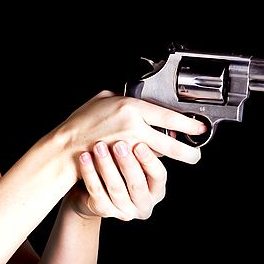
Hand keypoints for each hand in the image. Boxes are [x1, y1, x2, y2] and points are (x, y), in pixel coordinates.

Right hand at [57, 90, 206, 166]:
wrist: (65, 146)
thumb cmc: (81, 122)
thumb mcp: (103, 99)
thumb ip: (122, 98)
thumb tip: (139, 101)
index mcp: (130, 107)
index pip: (168, 116)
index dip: (188, 124)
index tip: (199, 127)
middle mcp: (132, 127)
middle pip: (170, 143)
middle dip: (187, 151)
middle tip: (196, 154)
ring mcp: (128, 148)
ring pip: (160, 156)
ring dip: (173, 159)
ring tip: (184, 159)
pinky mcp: (123, 165)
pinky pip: (143, 164)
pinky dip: (151, 163)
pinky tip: (155, 162)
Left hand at [68, 139, 167, 220]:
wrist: (92, 190)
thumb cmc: (119, 167)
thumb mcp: (134, 159)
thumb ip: (143, 147)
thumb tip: (153, 125)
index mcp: (156, 190)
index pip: (159, 176)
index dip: (149, 161)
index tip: (139, 144)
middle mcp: (143, 204)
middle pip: (137, 184)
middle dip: (127, 163)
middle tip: (119, 144)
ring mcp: (124, 211)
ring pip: (116, 189)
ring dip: (107, 166)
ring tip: (99, 146)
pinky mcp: (104, 211)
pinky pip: (96, 192)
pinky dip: (90, 174)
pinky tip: (84, 157)